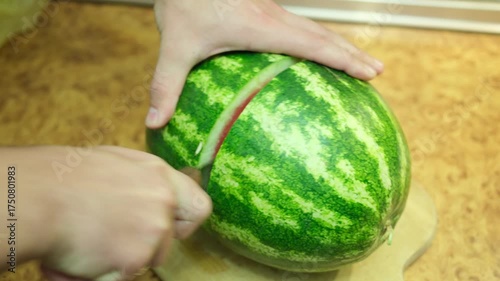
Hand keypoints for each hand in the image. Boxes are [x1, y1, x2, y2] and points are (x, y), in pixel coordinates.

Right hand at [3, 146, 210, 280]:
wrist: (38, 196)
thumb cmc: (67, 177)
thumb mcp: (117, 164)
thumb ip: (144, 183)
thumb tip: (156, 195)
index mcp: (159, 176)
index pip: (199, 207)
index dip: (185, 222)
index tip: (173, 227)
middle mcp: (163, 202)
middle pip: (169, 241)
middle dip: (146, 244)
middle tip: (114, 235)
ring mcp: (153, 230)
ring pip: (146, 259)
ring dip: (123, 257)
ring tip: (92, 239)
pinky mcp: (135, 257)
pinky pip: (124, 275)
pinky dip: (104, 272)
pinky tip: (83, 253)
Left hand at [146, 0, 383, 127]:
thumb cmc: (183, 2)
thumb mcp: (174, 44)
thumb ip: (166, 84)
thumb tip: (154, 123)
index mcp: (261, 27)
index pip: (312, 44)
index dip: (343, 58)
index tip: (369, 72)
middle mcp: (274, 17)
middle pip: (324, 35)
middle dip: (353, 53)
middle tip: (378, 73)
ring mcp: (272, 11)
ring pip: (317, 28)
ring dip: (341, 44)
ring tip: (362, 63)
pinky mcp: (265, 10)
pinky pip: (301, 27)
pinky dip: (321, 41)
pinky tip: (319, 53)